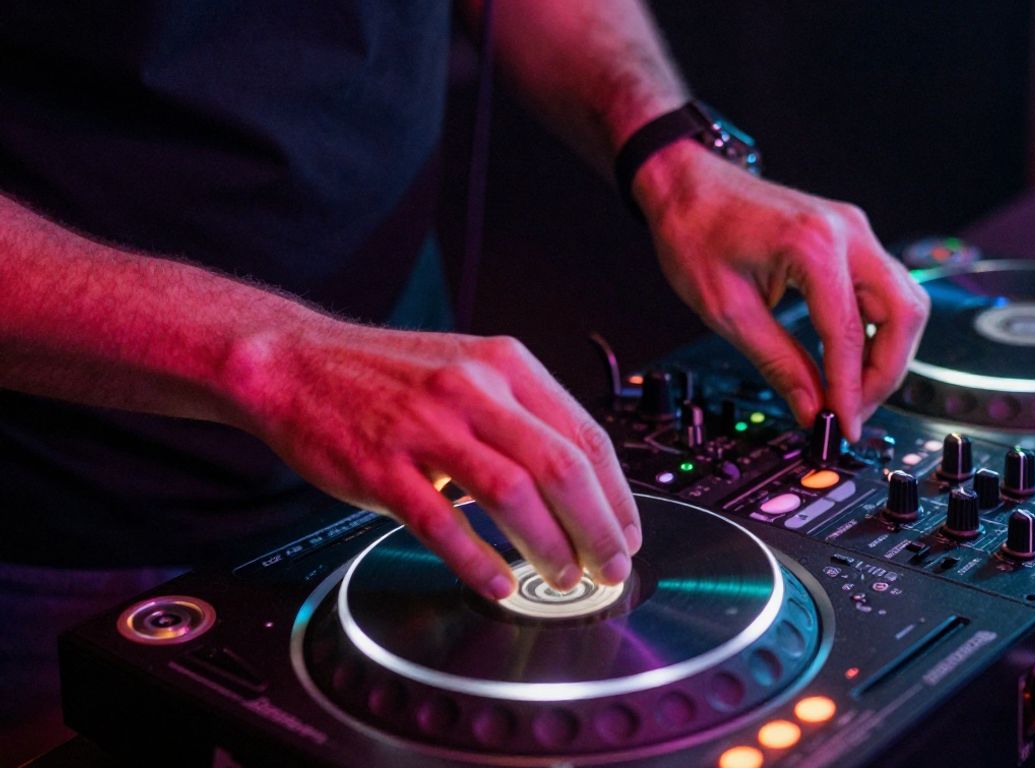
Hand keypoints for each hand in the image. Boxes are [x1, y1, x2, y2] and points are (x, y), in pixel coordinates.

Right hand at [224, 323, 640, 600]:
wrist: (296, 364)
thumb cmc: (387, 375)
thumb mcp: (471, 368)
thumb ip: (523, 414)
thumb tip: (581, 482)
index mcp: (506, 364)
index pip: (586, 435)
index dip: (617, 495)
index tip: (627, 533)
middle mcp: (473, 389)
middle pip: (561, 467)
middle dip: (597, 528)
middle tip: (610, 567)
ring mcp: (426, 428)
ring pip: (512, 494)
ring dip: (549, 546)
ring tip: (564, 578)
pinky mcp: (382, 466)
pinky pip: (442, 522)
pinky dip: (478, 560)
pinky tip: (498, 582)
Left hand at [635, 143, 929, 439]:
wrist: (686, 183)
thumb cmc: (694, 233)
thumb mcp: (727, 311)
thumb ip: (777, 362)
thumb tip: (812, 410)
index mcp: (812, 246)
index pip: (850, 333)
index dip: (852, 390)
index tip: (844, 427)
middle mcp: (847, 232)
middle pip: (903, 313)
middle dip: (886, 371)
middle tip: (854, 410)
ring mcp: (854, 230)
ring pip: (905, 301)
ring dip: (888, 352)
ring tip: (851, 390)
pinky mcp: (851, 236)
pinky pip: (885, 289)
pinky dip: (877, 329)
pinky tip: (849, 359)